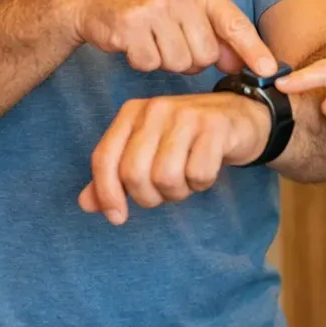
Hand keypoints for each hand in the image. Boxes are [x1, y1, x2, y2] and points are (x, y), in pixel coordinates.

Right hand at [55, 0, 276, 77]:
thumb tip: (240, 63)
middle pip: (205, 55)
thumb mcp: (186, 6)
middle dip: (190, 58)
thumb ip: (215, 32)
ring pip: (178, 63)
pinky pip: (149, 64)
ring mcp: (155, 8)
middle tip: (170, 40)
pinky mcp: (130, 25)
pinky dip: (141, 60)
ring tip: (151, 39)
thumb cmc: (147, 1)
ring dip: (165, 61)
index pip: (235, 23)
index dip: (253, 50)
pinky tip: (133, 42)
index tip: (269, 71)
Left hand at [78, 91, 271, 224]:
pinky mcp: (215, 126)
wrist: (240, 117)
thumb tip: (85, 203)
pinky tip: (207, 169)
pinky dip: (202, 183)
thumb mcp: (148, 152)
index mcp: (132, 113)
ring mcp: (186, 115)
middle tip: (165, 193)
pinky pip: (198, 175)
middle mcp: (156, 109)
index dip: (106, 194)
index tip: (117, 217)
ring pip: (165, 177)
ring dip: (178, 192)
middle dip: (149, 197)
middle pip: (134, 174)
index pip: (104, 158)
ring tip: (187, 179)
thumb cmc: (188, 139)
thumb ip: (116, 176)